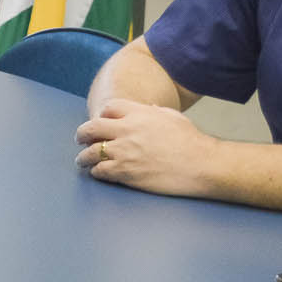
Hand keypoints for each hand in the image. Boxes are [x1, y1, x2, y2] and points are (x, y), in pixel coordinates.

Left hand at [74, 100, 219, 197]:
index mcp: (138, 113)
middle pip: (91, 128)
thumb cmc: (191, 141)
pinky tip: (98, 173)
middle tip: (80, 140)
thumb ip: (155, 111)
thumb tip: (148, 107)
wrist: (202, 165)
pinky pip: (100, 171)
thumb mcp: (173, 117)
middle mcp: (127, 130)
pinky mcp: (126, 172)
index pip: (108, 108)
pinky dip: (96, 172)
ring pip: (91, 152)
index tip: (100, 123)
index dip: (102, 115)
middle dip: (82, 134)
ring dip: (84, 157)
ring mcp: (124, 152)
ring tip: (82, 160)